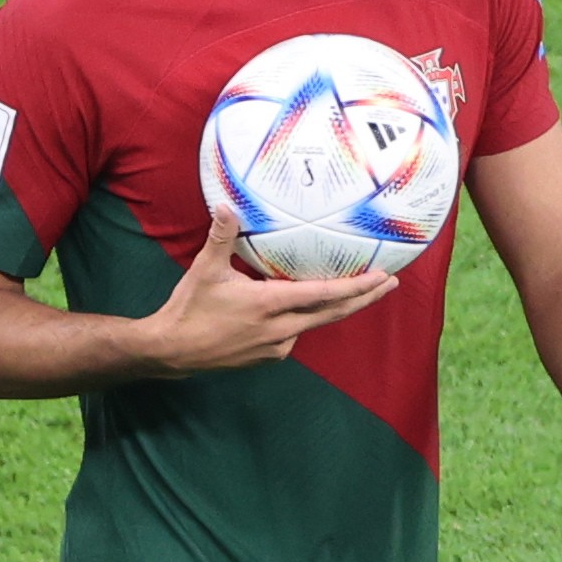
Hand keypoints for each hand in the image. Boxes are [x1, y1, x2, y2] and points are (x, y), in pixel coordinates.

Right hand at [142, 206, 398, 375]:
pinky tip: (302, 308)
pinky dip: (305, 319)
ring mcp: (275, 346)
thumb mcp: (205, 269)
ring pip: (315, 324)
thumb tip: (228, 205)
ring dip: (336, 308)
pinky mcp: (267, 356)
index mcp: (268, 305)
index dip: (357, 288)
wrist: (171, 352)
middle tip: (390, 283)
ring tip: (355, 291)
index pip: (324, 296)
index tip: (382, 278)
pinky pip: (294, 334)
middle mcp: (280, 329)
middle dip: (364, 298)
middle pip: (333, 313)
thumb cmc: (189, 309)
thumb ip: (221, 236)